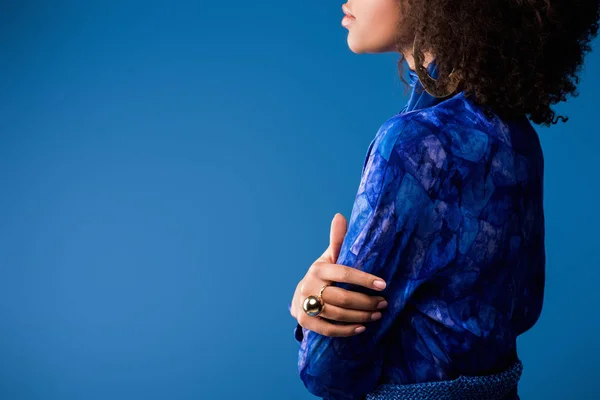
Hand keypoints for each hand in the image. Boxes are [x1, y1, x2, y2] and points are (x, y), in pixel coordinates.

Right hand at [290, 213, 387, 336]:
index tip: (383, 284)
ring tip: (377, 315)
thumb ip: (337, 240)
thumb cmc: (322, 275)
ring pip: (337, 314)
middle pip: (342, 297)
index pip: (344, 273)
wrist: (299, 296)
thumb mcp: (329, 257)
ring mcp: (306, 305)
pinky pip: (328, 329)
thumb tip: (340, 216)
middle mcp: (309, 286)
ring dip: (361, 316)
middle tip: (383, 303)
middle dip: (366, 302)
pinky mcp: (305, 321)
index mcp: (319, 269)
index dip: (364, 279)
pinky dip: (347, 330)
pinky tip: (362, 328)